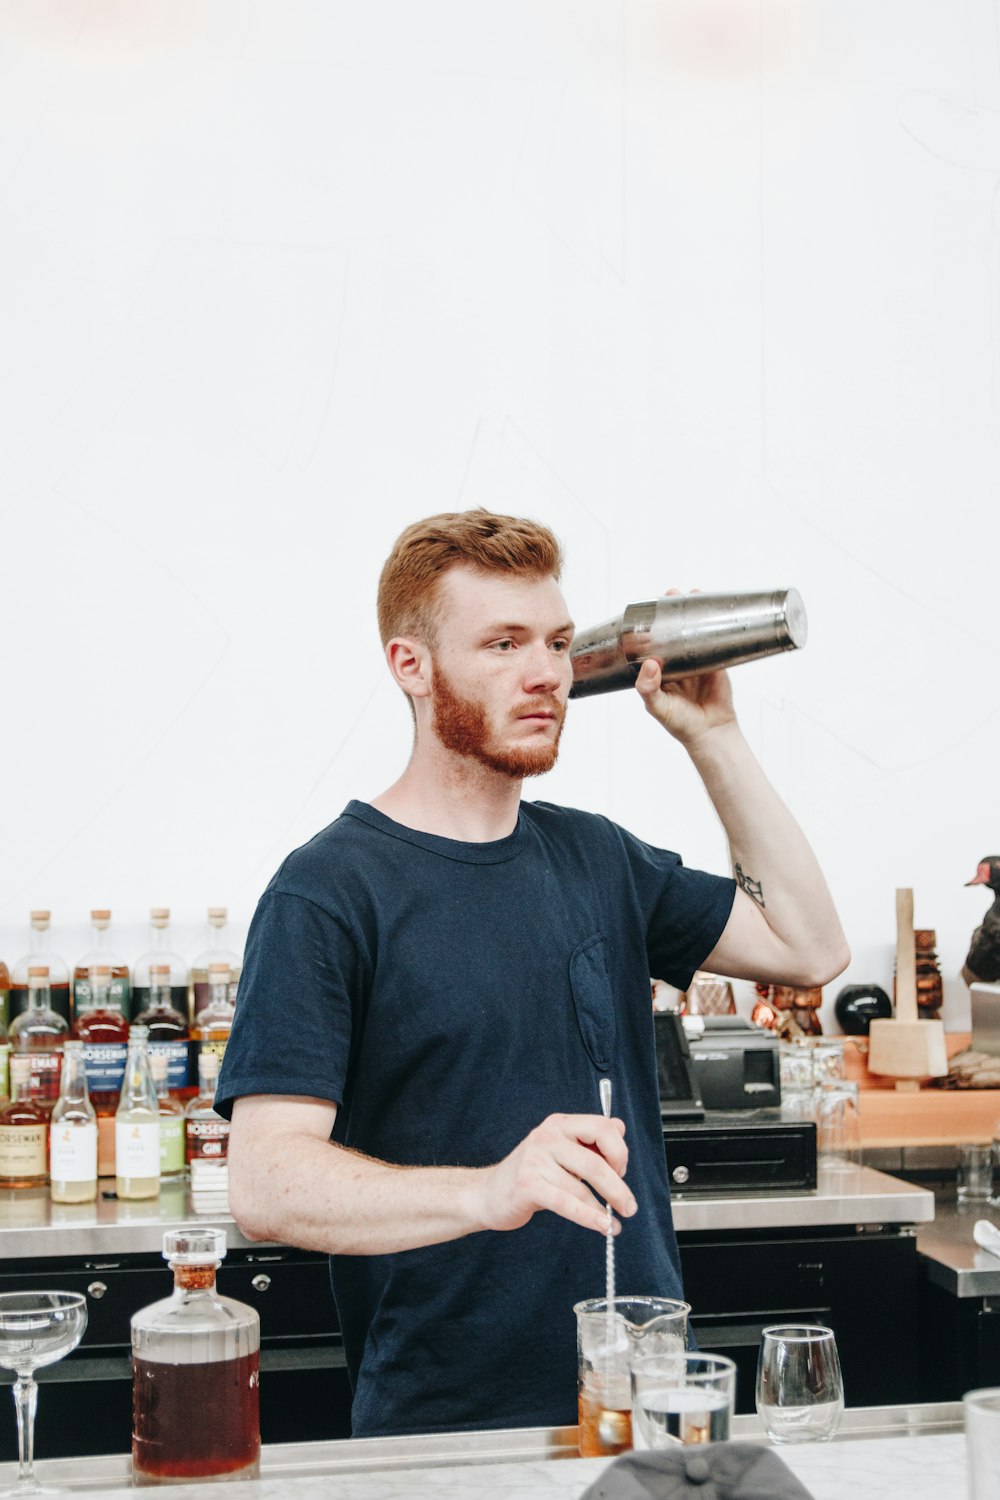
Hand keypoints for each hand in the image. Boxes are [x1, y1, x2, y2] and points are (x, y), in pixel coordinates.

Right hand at [477, 1113, 636, 1235]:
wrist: (487, 1194)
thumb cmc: (530, 1174)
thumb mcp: (560, 1150)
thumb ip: (589, 1140)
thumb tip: (620, 1126)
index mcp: (559, 1124)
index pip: (601, 1127)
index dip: (619, 1151)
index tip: (621, 1172)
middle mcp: (547, 1137)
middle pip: (595, 1162)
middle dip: (618, 1189)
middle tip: (629, 1207)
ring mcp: (535, 1160)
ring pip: (582, 1188)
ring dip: (604, 1210)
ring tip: (614, 1223)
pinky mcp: (527, 1186)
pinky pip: (567, 1203)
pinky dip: (589, 1217)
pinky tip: (603, 1226)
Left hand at [635, 588, 736, 745]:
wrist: (711, 733)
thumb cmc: (680, 723)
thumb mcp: (658, 707)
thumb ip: (649, 689)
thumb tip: (650, 664)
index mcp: (658, 669)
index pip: (652, 641)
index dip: (651, 623)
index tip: (651, 608)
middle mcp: (676, 662)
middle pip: (672, 630)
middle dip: (672, 610)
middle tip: (672, 594)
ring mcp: (696, 660)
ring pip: (693, 631)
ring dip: (694, 612)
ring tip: (694, 594)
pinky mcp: (716, 662)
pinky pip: (715, 641)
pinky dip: (715, 625)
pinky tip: (715, 611)